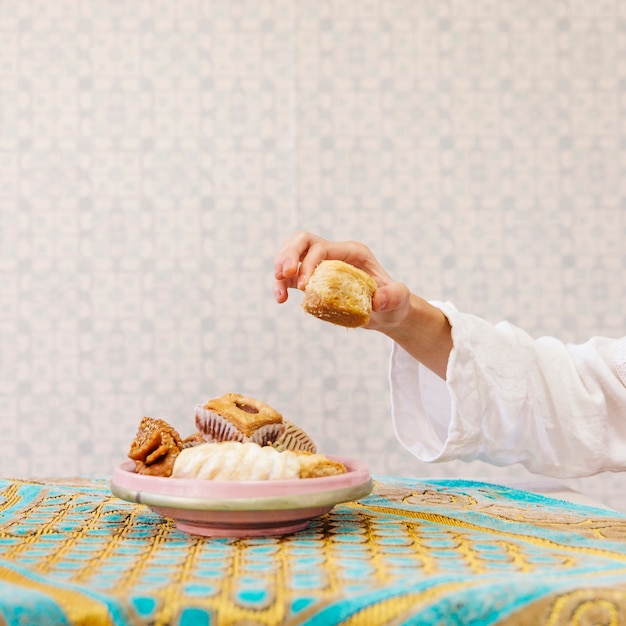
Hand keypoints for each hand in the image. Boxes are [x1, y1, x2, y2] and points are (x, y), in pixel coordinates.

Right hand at [272, 231, 410, 331]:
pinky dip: (281, 284)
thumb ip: (394, 296)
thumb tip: (378, 300)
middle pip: (302, 241)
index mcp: (351, 252)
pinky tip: (281, 298)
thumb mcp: (400, 299)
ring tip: (279, 293)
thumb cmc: (395, 303)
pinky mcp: (314, 279)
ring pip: (292, 255)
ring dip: (280, 269)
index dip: (309, 263)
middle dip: (288, 254)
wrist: (388, 313)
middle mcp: (335, 254)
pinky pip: (291, 276)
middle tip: (282, 275)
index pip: (321, 247)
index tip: (304, 285)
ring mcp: (322, 265)